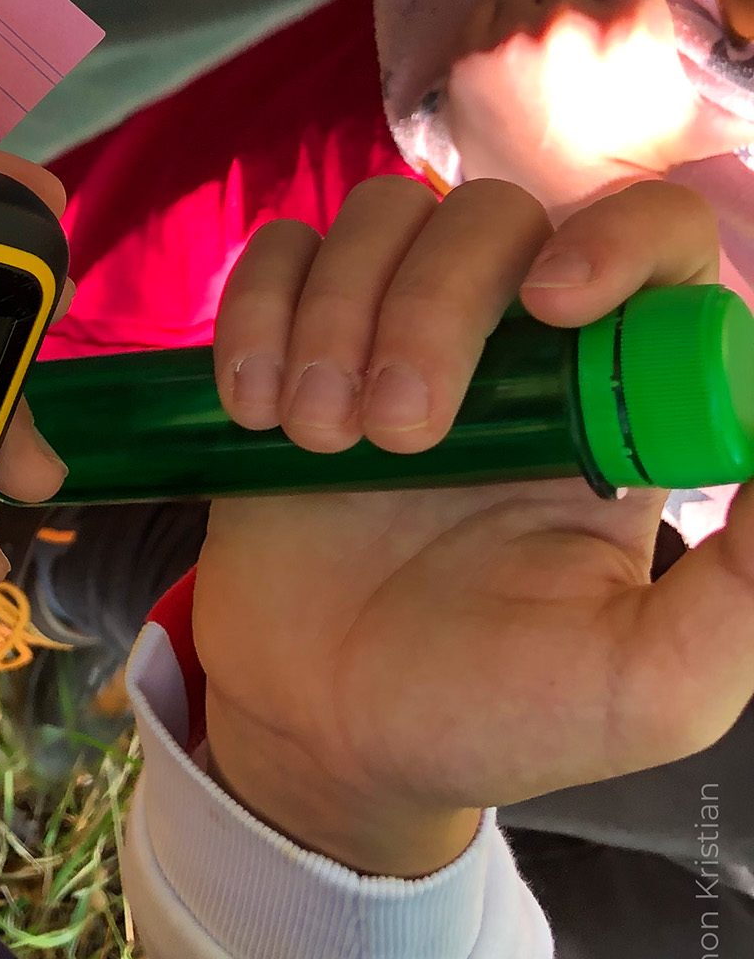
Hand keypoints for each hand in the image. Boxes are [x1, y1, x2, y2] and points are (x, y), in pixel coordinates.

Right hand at [200, 174, 753, 875]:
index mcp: (617, 406)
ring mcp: (398, 334)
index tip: (554, 304)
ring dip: (338, 313)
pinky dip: (257, 313)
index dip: (615, 240)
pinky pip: (279, 251)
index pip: (659, 243)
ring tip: (316, 438)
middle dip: (437, 309)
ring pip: (382, 215)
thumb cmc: (496, 715)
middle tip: (401, 439)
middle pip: (498, 216)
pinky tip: (253, 412)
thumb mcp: (650, 685)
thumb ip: (743, 591)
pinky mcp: (295, 342)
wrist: (325, 743)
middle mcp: (516, 350)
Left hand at [445, 0, 748, 215]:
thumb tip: (749, 52)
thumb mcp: (699, 113)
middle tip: (577, 18)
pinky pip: (482, 8)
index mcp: (631, 22)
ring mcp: (511, 37)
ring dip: (533, 0)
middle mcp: (568, 20)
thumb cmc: (638, 158)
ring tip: (544, 40)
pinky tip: (513, 57)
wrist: (564, 210)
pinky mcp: (467, 57)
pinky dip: (497, 25)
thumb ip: (726, 79)